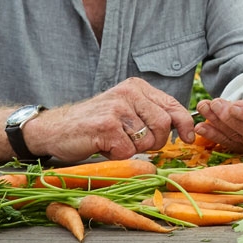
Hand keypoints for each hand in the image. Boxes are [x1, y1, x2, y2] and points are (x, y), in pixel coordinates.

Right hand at [29, 77, 194, 161]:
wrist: (55, 129)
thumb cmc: (95, 124)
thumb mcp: (125, 110)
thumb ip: (150, 114)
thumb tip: (185, 129)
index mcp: (137, 87)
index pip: (172, 105)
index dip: (184, 124)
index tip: (188, 137)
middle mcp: (128, 93)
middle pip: (163, 125)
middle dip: (155, 142)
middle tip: (134, 143)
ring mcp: (117, 108)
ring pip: (147, 140)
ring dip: (132, 149)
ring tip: (114, 141)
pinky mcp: (106, 126)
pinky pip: (127, 151)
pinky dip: (116, 155)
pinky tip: (102, 145)